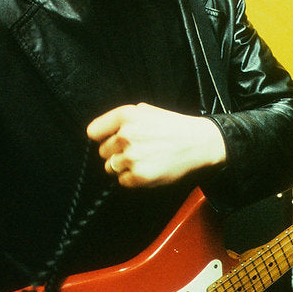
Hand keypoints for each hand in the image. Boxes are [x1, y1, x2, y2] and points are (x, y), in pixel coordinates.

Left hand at [86, 103, 226, 187]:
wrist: (198, 142)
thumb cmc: (173, 126)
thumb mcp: (148, 110)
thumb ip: (124, 117)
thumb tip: (103, 129)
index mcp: (126, 116)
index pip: (93, 132)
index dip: (101, 137)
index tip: (108, 140)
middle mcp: (125, 135)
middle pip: (102, 151)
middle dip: (115, 152)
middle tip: (133, 151)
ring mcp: (132, 157)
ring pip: (110, 167)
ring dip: (122, 166)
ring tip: (141, 160)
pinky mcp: (139, 176)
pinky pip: (122, 181)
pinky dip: (131, 178)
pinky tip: (146, 169)